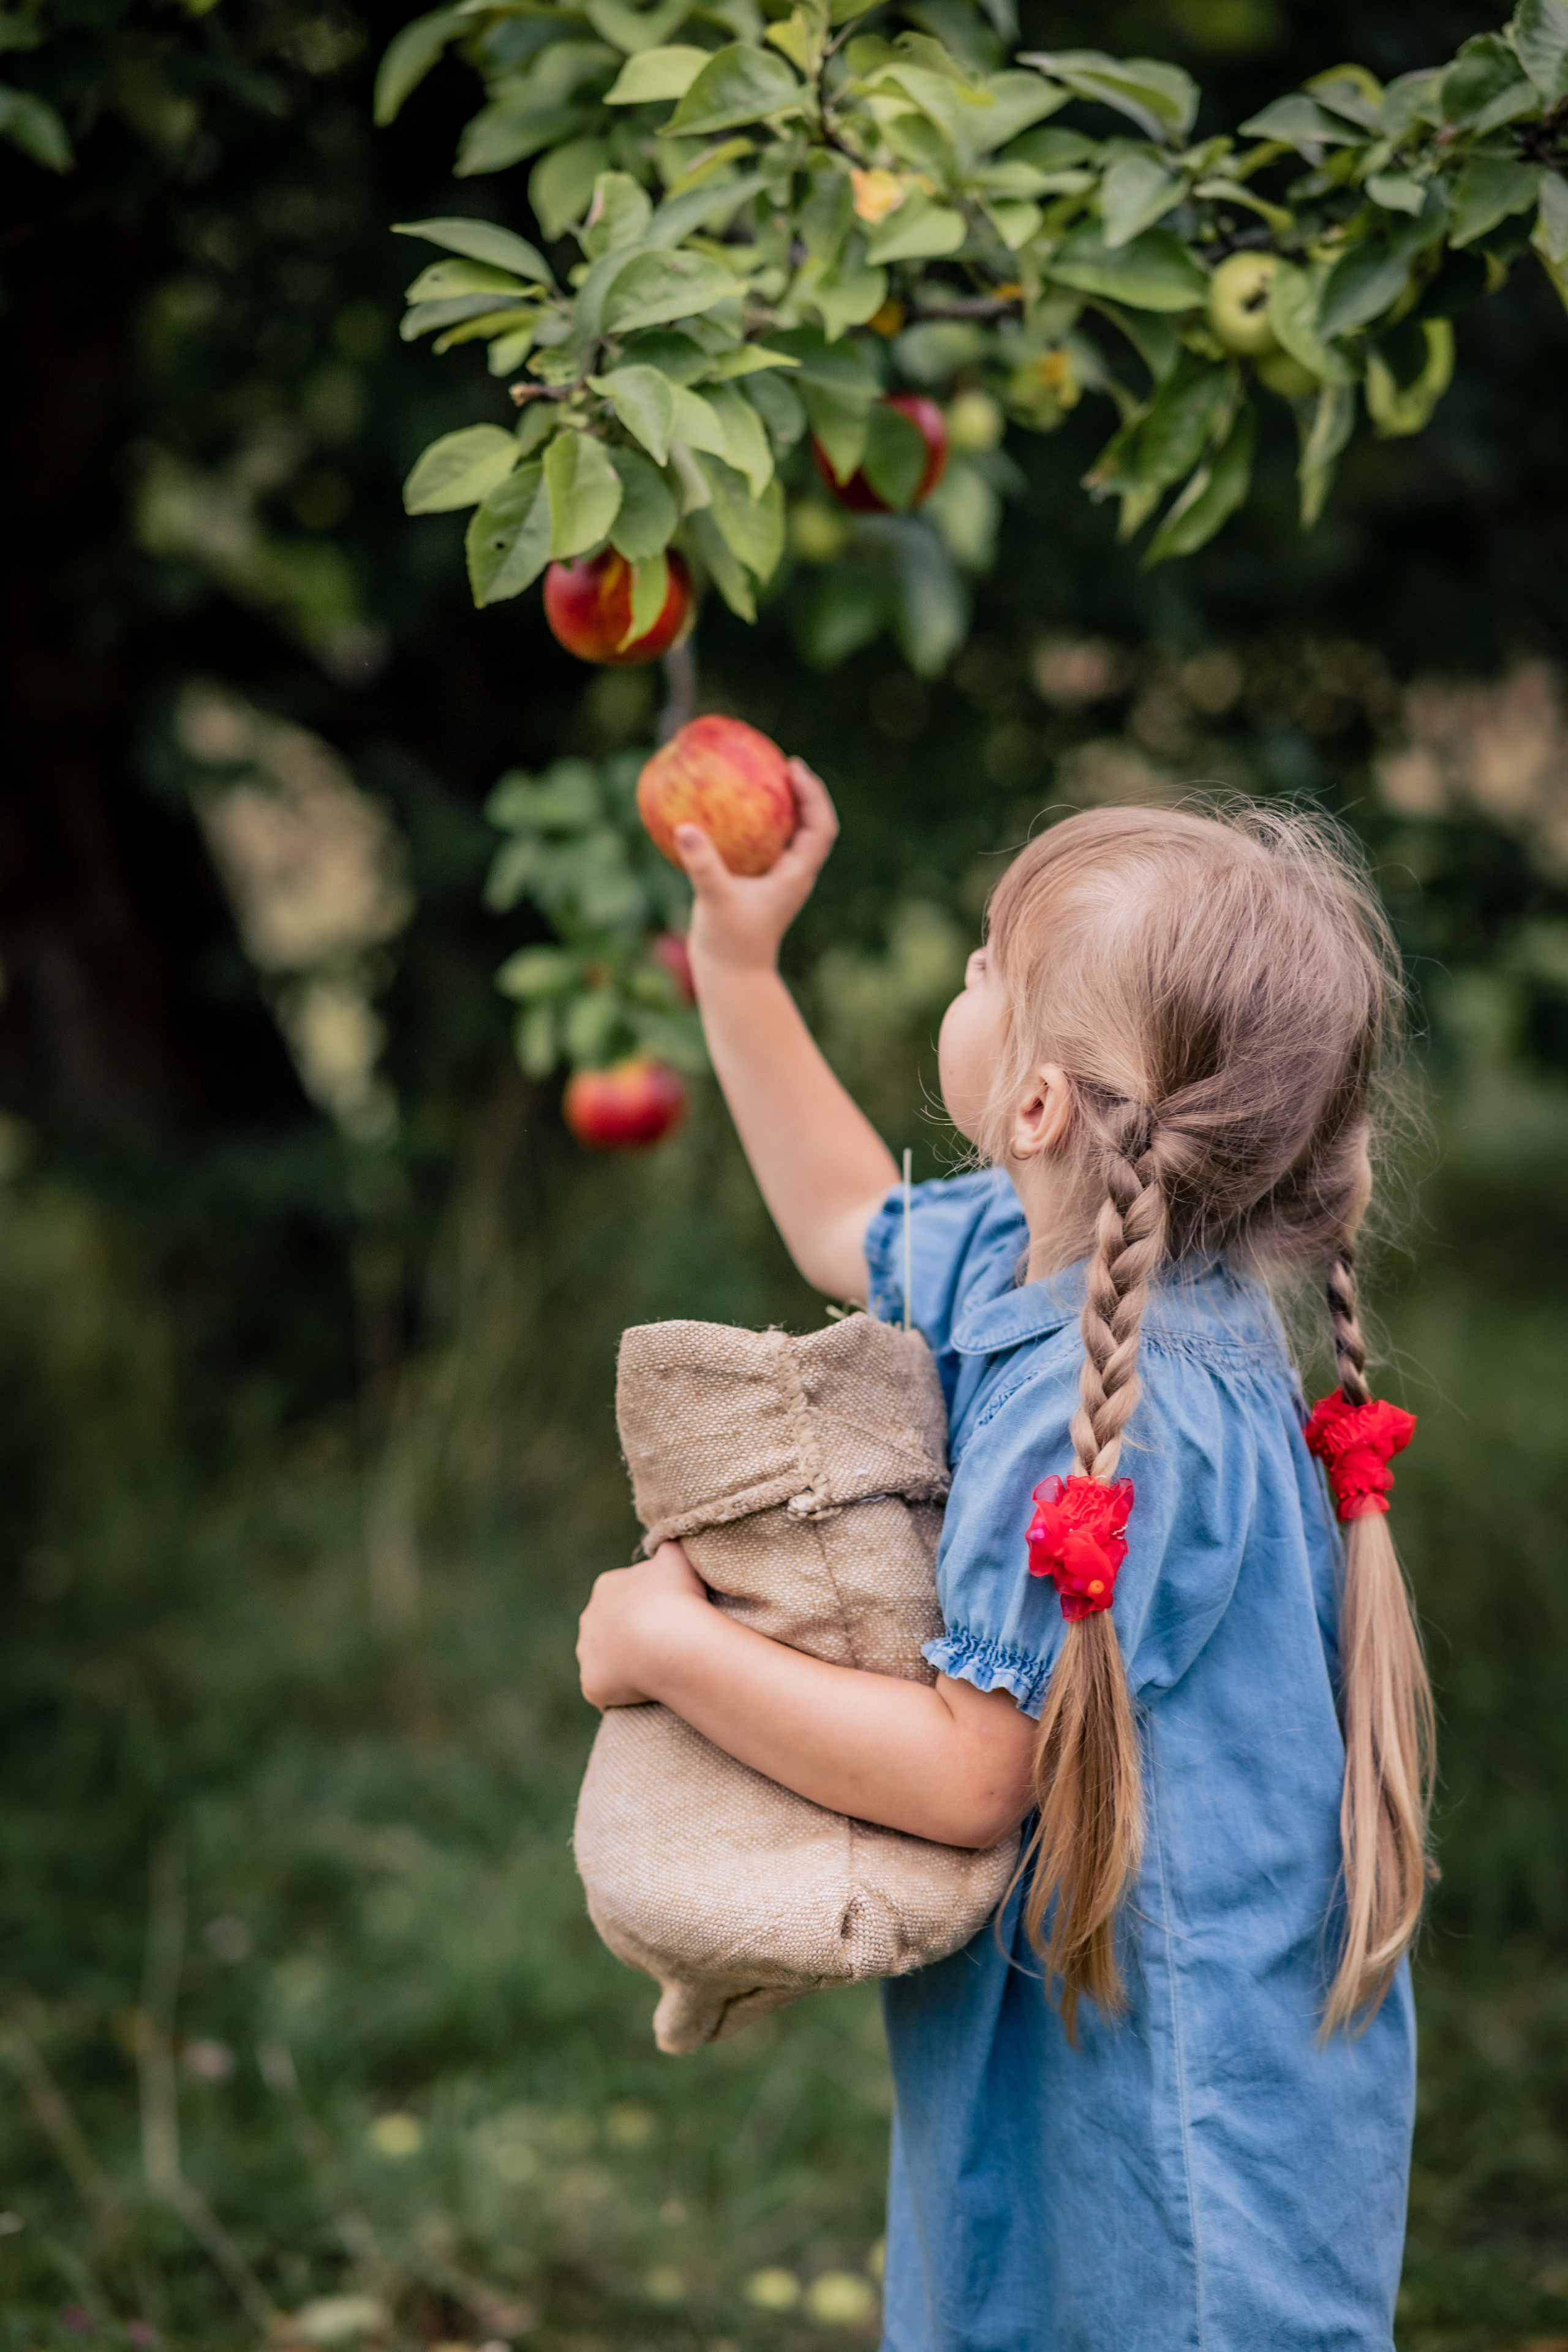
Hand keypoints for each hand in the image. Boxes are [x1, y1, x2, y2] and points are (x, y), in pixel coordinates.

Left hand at [576, 1540, 710, 1709]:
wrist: (670, 1640)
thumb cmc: (677, 1596)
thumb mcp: (677, 1557)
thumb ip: (668, 1547)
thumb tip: (666, 1545)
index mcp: (607, 1586)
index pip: (624, 1595)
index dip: (648, 1606)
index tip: (668, 1615)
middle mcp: (589, 1618)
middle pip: (610, 1628)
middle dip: (630, 1635)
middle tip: (663, 1644)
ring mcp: (587, 1653)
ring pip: (605, 1659)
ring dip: (623, 1664)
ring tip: (655, 1669)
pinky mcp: (591, 1684)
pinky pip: (606, 1690)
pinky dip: (621, 1693)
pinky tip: (644, 1694)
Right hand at [677, 758, 837, 980]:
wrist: (731, 977)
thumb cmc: (730, 943)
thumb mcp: (715, 901)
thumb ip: (702, 865)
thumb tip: (685, 828)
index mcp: (796, 875)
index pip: (820, 827)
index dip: (814, 795)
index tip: (794, 768)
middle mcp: (792, 875)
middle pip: (810, 825)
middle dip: (801, 793)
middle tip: (779, 763)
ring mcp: (776, 881)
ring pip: (787, 835)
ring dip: (779, 807)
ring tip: (758, 779)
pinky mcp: (758, 886)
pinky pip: (760, 847)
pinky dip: (750, 826)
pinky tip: (723, 813)